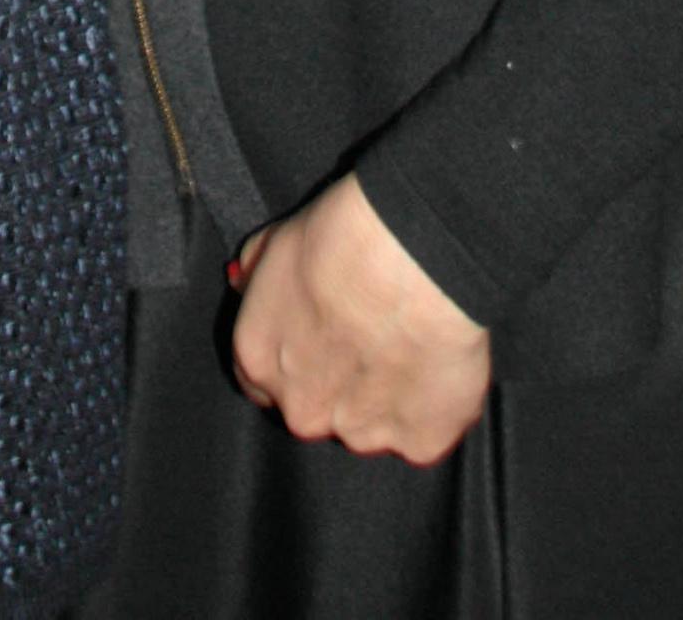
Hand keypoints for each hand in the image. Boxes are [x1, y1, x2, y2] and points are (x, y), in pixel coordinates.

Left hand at [229, 176, 491, 464]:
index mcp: (259, 361)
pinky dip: (434, 404)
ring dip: (386, 395)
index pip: (261, 379)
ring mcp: (361, 433)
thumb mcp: (279, 241)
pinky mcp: (418, 442)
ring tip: (413, 341)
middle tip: (372, 333)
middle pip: (317, 408)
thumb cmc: (346, 240)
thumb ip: (256, 275)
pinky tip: (442, 360)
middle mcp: (302, 411)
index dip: (295, 356)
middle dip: (339, 382)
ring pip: (371, 423)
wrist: (415, 259)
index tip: (321, 336)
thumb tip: (241, 280)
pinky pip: (425, 430)